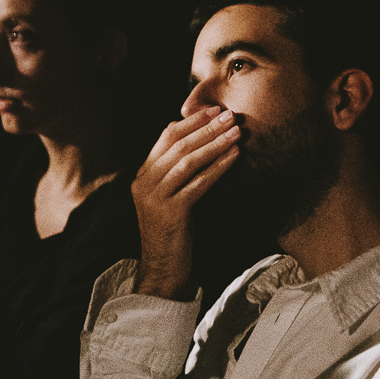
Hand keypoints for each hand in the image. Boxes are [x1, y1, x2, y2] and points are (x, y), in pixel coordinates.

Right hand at [132, 106, 240, 298]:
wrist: (162, 268)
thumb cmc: (173, 229)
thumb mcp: (169, 195)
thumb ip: (176, 171)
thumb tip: (200, 138)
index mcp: (143, 175)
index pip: (166, 137)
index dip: (192, 121)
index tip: (214, 110)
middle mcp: (144, 183)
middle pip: (178, 145)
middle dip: (206, 128)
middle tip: (230, 116)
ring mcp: (155, 198)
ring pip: (187, 161)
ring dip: (215, 143)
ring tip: (237, 132)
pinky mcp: (170, 213)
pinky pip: (198, 183)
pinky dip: (218, 167)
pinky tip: (235, 157)